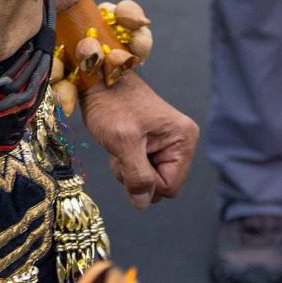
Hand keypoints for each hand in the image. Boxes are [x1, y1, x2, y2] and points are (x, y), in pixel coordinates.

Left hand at [77, 73, 196, 209]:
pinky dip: (127, 162)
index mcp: (183, 140)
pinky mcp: (153, 142)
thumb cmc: (111, 103)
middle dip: (137, 176)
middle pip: (161, 184)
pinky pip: (142, 168)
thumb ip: (137, 175)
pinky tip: (119, 144)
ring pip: (149, 178)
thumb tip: (143, 203)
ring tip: (119, 145)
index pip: (170, 187)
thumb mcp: (123, 141)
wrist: (99, 78)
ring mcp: (167, 142)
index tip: (129, 160)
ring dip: (129, 169)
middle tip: (122, 152)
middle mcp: (180, 142)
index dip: (146, 183)